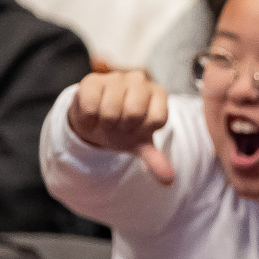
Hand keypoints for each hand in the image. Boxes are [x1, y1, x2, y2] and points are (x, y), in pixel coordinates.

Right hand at [67, 69, 173, 183]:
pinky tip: (92, 115)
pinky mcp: (92, 81)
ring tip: (105, 119)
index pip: (157, 119)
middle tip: (118, 125)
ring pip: (110, 110)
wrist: (94, 120)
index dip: (142, 131)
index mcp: (158, 93)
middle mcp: (140, 80)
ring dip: (105, 123)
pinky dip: (89, 119)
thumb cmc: (122, 129)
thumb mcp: (139, 144)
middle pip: (134, 113)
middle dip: (122, 127)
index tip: (135, 129)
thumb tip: (169, 180)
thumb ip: (155, 160)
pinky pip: (90, 107)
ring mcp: (116, 78)